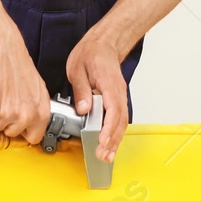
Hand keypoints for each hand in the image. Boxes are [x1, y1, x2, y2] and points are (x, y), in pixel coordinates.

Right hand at [0, 24, 49, 144]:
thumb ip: (36, 107)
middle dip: (6, 122)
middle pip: (12, 133)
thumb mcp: (37, 88)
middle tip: (3, 105)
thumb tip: (31, 121)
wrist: (3, 48)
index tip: (18, 128)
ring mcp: (9, 114)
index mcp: (41, 111)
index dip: (24, 132)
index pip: (35, 137)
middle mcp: (27, 115)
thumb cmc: (18, 64)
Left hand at [67, 35, 129, 162]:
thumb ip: (81, 90)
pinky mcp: (117, 99)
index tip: (102, 141)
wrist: (104, 44)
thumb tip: (84, 109)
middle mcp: (118, 91)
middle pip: (120, 120)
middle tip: (103, 156)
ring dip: (116, 140)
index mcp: (108, 83)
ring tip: (107, 156)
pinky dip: (116, 133)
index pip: (113, 109)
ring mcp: (120, 95)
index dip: (108, 128)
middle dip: (112, 140)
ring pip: (122, 122)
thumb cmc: (91, 53)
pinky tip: (110, 144)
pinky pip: (120, 118)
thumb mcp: (78, 68)